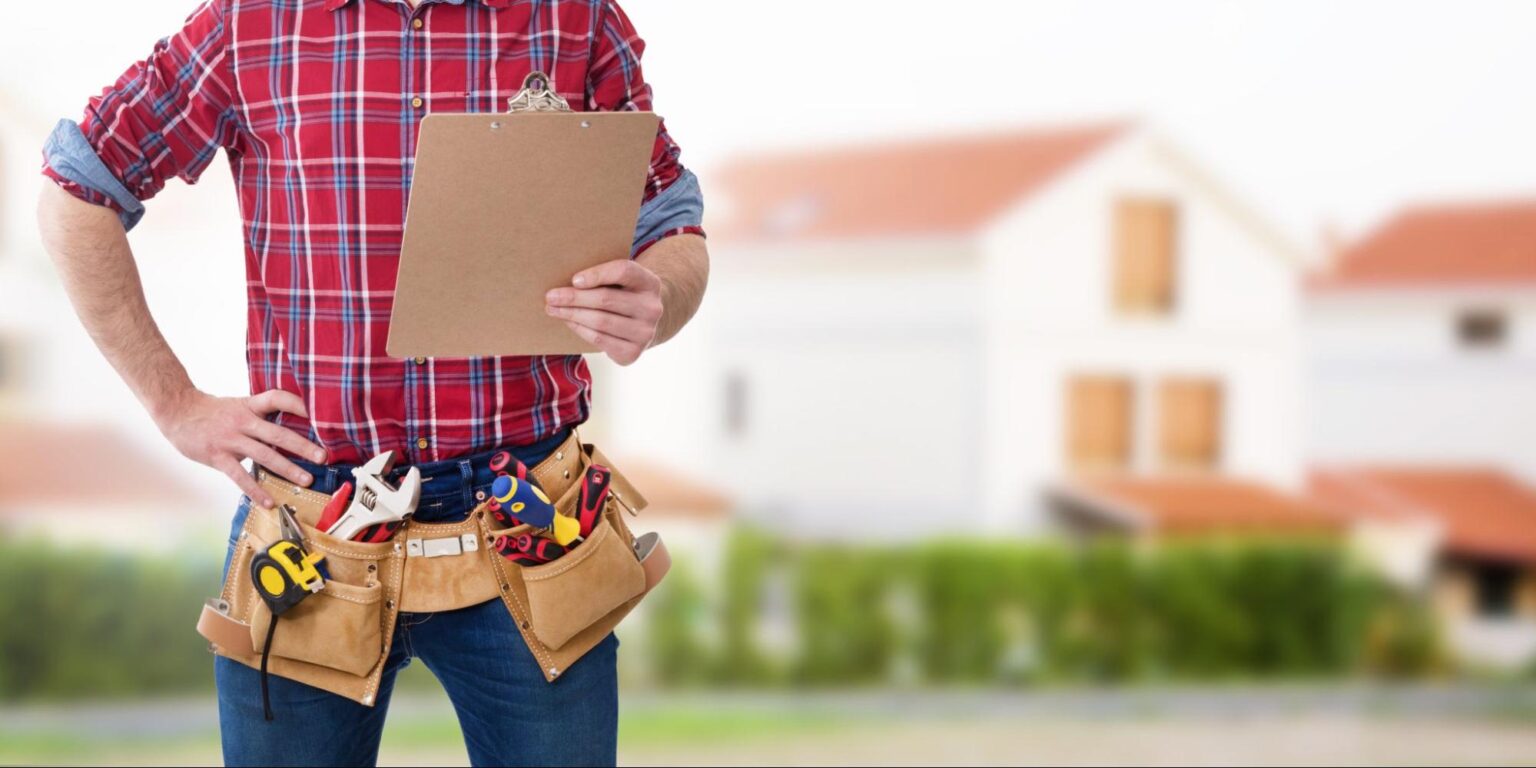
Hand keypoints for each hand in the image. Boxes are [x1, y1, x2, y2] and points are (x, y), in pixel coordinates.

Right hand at [154, 388, 326, 507]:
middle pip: (277, 432)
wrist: (176, 410)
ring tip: (306, 480)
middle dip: (302, 445)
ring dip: (287, 468)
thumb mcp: (238, 406)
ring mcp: (230, 439)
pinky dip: (255, 490)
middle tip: (323, 456)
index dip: (298, 404)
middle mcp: (242, 421)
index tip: (319, 414)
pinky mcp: (218, 456)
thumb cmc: (212, 412)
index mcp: (250, 406)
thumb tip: (289, 431)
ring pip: (264, 454)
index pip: (278, 398)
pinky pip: (239, 476)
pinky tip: (269, 501)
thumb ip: (260, 417)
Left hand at [545, 259, 663, 365]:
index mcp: (650, 283)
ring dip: (571, 315)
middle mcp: (652, 308)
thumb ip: (604, 275)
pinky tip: (569, 322)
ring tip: (553, 309)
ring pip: (600, 321)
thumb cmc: (624, 295)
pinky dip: (580, 329)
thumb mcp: (623, 281)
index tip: (574, 279)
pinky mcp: (633, 352)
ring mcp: (645, 333)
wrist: (644, 323)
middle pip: (606, 299)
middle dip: (574, 298)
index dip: (597, 274)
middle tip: (551, 296)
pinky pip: (599, 339)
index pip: (623, 271)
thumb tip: (567, 281)